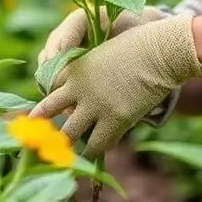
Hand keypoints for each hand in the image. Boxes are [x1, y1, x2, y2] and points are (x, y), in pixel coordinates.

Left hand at [29, 13, 201, 157]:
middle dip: (45, 124)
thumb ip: (91, 72)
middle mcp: (79, 88)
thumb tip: (86, 89)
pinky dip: (95, 149)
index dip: (51, 101)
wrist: (159, 52)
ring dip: (67, 144)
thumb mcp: (104, 54)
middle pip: (49, 112)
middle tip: (42, 138)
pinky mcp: (115, 120)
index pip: (50, 90)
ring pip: (69, 134)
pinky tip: (95, 152)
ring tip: (64, 154)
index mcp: (75, 68)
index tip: (53, 110)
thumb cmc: (137, 47)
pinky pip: (97, 144)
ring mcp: (95, 105)